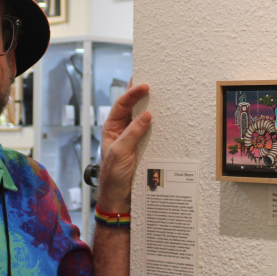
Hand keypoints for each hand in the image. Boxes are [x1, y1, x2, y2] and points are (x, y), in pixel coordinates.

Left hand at [97, 80, 150, 211]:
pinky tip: (165, 116)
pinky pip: (151, 131)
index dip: (132, 93)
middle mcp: (122, 129)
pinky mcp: (143, 146)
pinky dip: (158, 123)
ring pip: (142, 117)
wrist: (119, 196)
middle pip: (132, 106)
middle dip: (140, 93)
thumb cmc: (113, 175)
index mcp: (111, 127)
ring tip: (161, 93)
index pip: (122, 105)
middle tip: (153, 78)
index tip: (145, 86)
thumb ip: (132, 133)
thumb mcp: (120, 152)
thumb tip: (146, 115)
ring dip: (151, 106)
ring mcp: (133, 137)